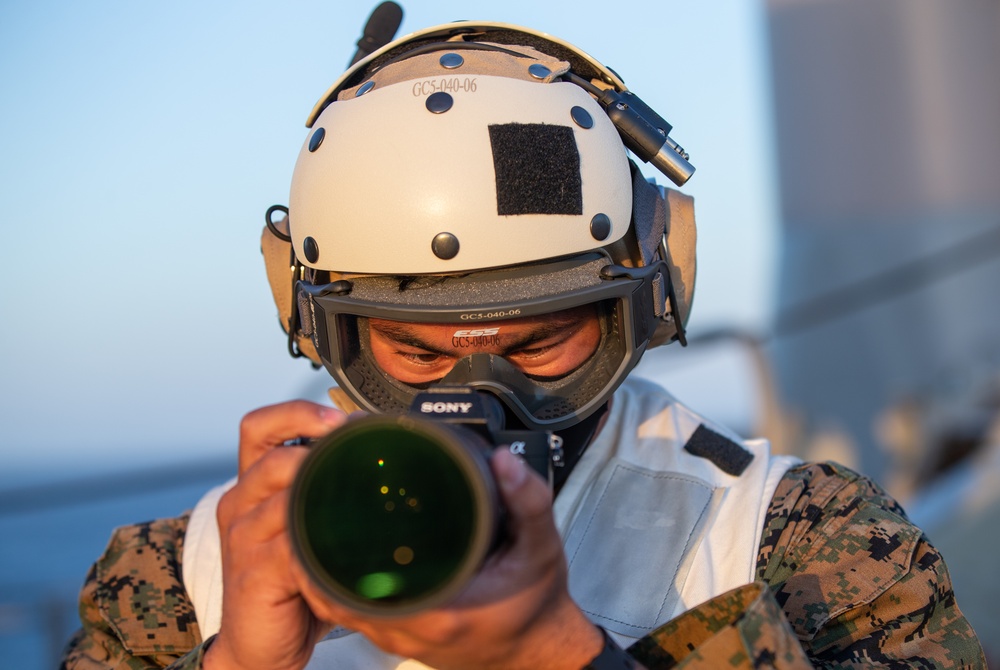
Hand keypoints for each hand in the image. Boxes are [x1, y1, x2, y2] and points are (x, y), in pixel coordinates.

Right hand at [204, 401, 346, 669]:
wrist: (259, 645)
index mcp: (252, 484)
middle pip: (273, 455)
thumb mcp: (305, 526)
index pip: (259, 426)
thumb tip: (386, 459)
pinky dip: (324, 540)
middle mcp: (240, 503)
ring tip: (365, 495)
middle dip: (324, 450)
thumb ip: (327, 493)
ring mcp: (243, 538)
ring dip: (327, 490)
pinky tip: (351, 543)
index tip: (342, 419)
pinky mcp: (253, 574)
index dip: (299, 413)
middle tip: (366, 453)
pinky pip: (292, 544)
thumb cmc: (292, 580)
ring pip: (284, 495)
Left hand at [295, 447, 603, 669]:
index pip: (361, 587)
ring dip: (322, 569)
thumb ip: (529, 501)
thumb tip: (502, 461)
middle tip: (313, 503)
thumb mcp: (542, 547)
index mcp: (441, 609)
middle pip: (338, 593)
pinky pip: (350, 612)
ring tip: (315, 522)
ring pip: (337, 606)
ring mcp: (400, 637)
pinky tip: (332, 555)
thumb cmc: (536, 604)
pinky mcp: (398, 636)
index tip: (322, 513)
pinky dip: (334, 585)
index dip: (331, 553)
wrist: (538, 650)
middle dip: (319, 551)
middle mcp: (411, 629)